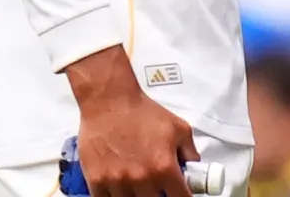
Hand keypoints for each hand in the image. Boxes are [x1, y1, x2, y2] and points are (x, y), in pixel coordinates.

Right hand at [65, 48, 197, 196]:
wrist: (111, 101)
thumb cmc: (143, 112)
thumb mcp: (178, 128)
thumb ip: (190, 152)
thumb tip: (193, 169)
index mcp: (164, 167)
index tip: (180, 195)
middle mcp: (142, 178)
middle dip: (159, 196)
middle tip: (158, 188)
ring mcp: (117, 182)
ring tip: (139, 186)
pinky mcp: (96, 181)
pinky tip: (120, 190)